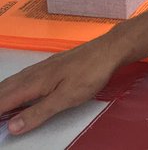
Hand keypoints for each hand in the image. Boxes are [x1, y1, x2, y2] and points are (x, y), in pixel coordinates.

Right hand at [0, 40, 121, 134]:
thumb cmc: (91, 73)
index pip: (4, 100)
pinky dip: (12, 85)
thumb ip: (39, 112)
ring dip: (2, 93)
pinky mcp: (51, 64)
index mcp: (34, 83)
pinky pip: (23, 76)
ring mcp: (43, 67)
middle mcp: (34, 73)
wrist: (110, 49)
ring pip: (13, 81)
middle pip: (5, 89)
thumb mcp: (66, 98)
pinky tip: (16, 87)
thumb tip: (13, 126)